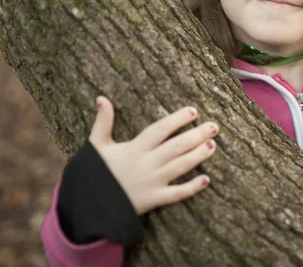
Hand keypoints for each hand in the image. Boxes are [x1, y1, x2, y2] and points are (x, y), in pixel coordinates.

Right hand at [89, 96, 218, 215]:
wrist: (88, 205)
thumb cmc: (96, 172)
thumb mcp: (96, 145)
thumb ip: (103, 122)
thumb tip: (101, 98)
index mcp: (134, 148)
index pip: (160, 130)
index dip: (177, 120)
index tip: (193, 111)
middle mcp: (146, 163)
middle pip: (176, 147)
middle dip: (196, 135)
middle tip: (214, 127)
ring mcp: (151, 182)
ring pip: (179, 167)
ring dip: (198, 156)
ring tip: (213, 145)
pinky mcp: (153, 200)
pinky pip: (176, 194)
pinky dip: (191, 188)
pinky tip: (206, 180)